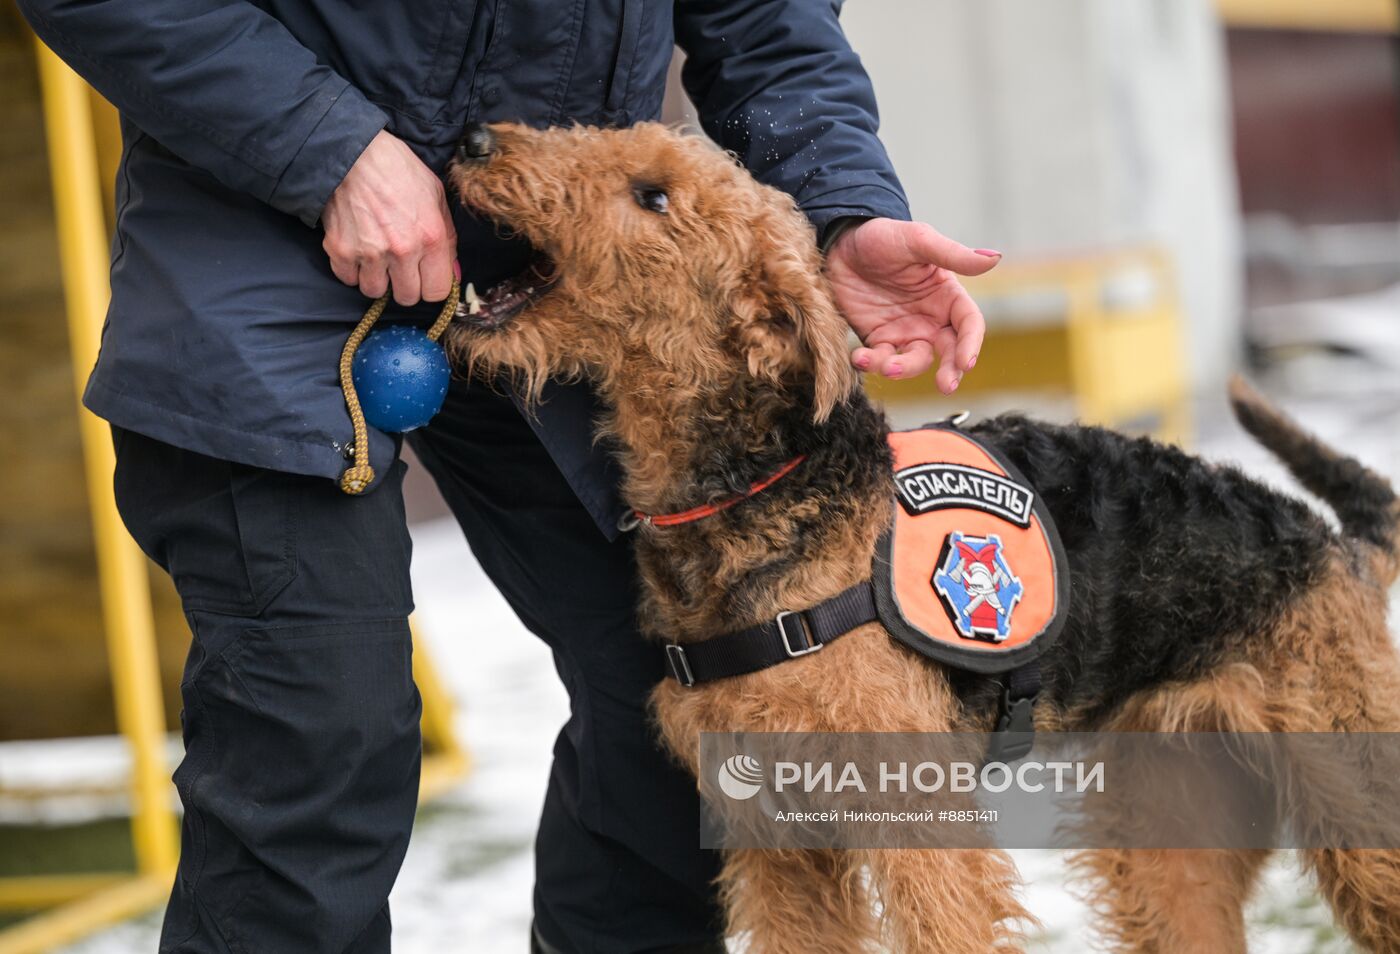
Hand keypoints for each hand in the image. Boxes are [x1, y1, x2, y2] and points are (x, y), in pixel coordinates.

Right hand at [322, 130, 457, 305]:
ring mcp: (369, 253)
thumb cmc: (399, 170)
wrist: (354, 152)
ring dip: (376, 278)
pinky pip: (348, 279)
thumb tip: (452, 275)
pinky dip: (352, 269)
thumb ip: (447, 239)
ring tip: (376, 255)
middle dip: (404, 285)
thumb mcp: (436, 197)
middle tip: (399, 265)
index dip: (430, 286)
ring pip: (375, 292)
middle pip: (406, 297)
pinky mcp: (340, 250)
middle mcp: (402, 250)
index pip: (436, 292)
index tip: (424, 276)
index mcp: (430, 238)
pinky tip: (357, 248)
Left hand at [824, 219, 1000, 394]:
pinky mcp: (876, 339)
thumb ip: (953, 254)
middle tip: (946, 385)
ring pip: (913, 361)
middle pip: (949, 352)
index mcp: (947, 295)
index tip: (966, 361)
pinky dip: (871, 364)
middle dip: (950, 371)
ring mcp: (903, 331)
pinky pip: (879, 359)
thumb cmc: (883, 236)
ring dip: (903, 369)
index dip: (971, 343)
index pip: (968, 324)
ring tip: (887, 367)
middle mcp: (930, 318)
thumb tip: (994, 259)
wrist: (840, 242)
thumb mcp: (918, 241)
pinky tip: (860, 357)